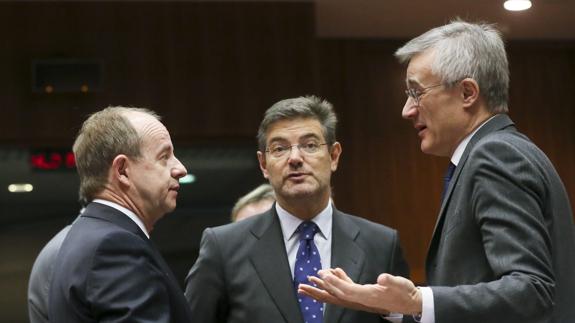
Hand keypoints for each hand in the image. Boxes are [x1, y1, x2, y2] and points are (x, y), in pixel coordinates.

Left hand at [298, 268, 421, 314]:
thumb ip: (391, 281)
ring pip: (337, 293)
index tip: (321, 276)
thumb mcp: (401, 285)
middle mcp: (360, 299)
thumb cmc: (406, 293)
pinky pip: (345, 288)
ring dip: (322, 288)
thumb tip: (382, 278)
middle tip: (302, 286)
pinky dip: (337, 281)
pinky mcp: (363, 294)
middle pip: (335, 296)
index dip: (333, 283)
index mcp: (367, 296)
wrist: (411, 303)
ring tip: (308, 281)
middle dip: (318, 291)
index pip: (346, 290)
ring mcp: (360, 298)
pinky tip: (333, 271)